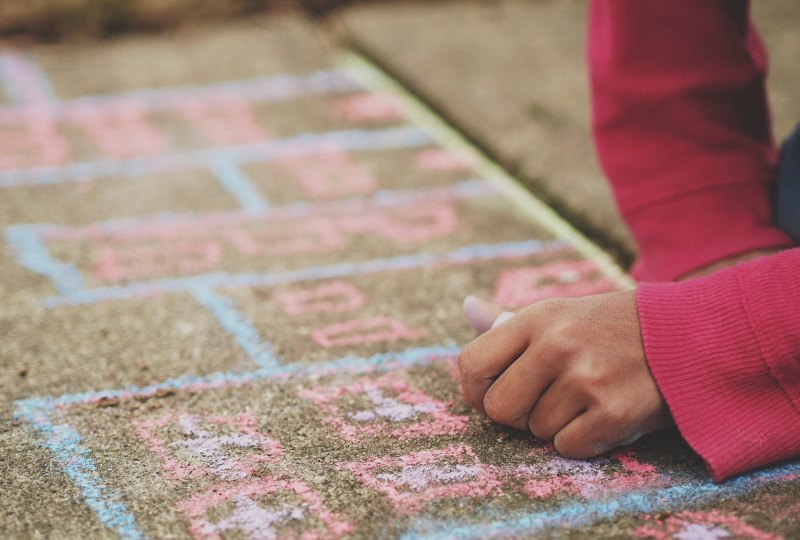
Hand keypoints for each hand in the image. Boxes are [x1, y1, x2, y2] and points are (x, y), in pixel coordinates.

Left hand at [458, 291, 670, 457]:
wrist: (686, 335)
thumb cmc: (609, 328)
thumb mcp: (559, 313)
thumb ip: (508, 322)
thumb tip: (467, 308)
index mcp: (537, 318)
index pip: (472, 364)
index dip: (476, 388)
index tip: (494, 392)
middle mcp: (557, 345)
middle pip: (498, 408)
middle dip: (516, 414)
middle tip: (542, 401)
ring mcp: (586, 379)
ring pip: (536, 430)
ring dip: (555, 424)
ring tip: (584, 398)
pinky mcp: (614, 412)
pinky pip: (568, 447)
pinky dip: (581, 440)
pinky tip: (601, 415)